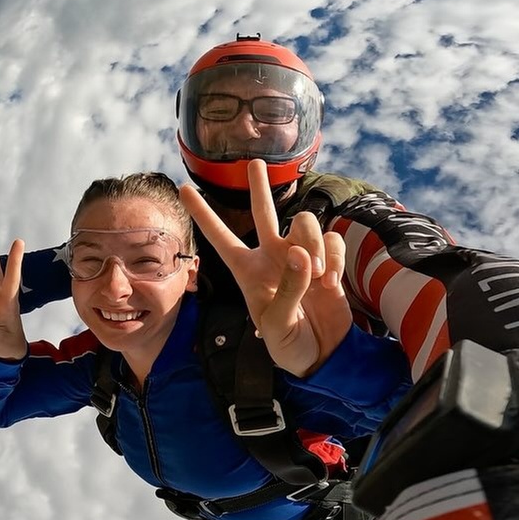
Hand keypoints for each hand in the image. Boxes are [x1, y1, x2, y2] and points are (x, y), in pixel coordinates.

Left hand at [180, 159, 351, 376]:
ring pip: (305, 223)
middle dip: (259, 187)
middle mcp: (271, 257)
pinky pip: (332, 240)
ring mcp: (301, 256)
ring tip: (319, 278)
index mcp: (247, 272)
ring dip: (315, 247)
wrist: (324, 356)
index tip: (183, 189)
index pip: (220, 238)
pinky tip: (331, 283)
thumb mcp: (278, 324)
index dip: (202, 214)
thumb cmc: (290, 346)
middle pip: (263, 212)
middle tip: (256, 163)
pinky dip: (335, 258)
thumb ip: (288, 288)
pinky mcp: (328, 260)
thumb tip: (300, 253)